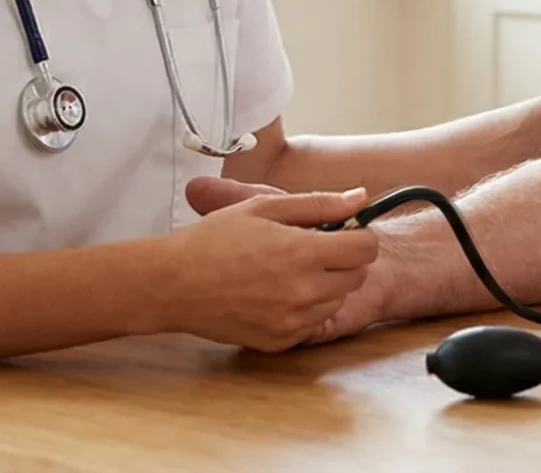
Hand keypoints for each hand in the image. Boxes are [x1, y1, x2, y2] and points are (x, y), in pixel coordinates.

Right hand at [159, 186, 379, 350]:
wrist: (173, 284)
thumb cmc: (214, 240)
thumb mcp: (265, 208)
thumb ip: (319, 203)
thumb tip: (361, 198)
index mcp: (304, 253)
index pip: (367, 248)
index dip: (358, 235)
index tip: (340, 232)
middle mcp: (305, 292)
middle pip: (358, 276)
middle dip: (343, 260)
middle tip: (310, 250)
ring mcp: (293, 321)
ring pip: (338, 301)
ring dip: (326, 286)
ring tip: (288, 271)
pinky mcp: (281, 341)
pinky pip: (313, 323)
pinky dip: (305, 309)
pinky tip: (276, 293)